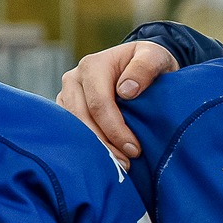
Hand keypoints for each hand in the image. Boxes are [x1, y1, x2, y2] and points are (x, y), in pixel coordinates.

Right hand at [57, 40, 177, 158]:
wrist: (140, 62)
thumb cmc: (149, 60)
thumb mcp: (155, 57)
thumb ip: (144, 68)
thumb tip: (126, 91)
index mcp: (93, 66)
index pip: (99, 104)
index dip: (115, 129)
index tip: (134, 149)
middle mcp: (74, 79)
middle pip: (82, 119)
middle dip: (104, 144)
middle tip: (126, 164)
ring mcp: (67, 94)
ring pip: (72, 127)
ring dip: (94, 149)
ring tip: (118, 165)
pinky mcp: (67, 108)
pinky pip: (70, 130)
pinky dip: (87, 146)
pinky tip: (105, 159)